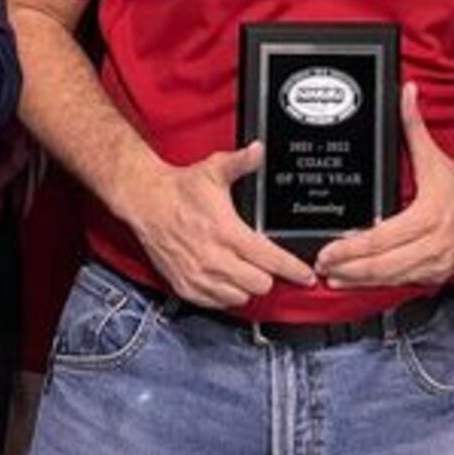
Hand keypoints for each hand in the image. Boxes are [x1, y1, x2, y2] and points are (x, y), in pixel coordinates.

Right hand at [125, 142, 319, 310]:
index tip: (306, 275)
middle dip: (268, 275)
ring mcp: (199, 277)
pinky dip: (225, 295)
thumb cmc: (180, 188)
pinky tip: (226, 278)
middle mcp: (214, 259)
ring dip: (246, 287)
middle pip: (259, 285)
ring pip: (240, 298)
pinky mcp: (186, 287)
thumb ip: (240, 162)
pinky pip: (217, 304)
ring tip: (245, 269)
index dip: (292, 269)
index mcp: (226, 232)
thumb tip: (259, 150)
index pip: (269, 259)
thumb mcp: (213, 169)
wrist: (146, 202)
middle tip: (266, 263)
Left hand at [315, 85, 453, 289]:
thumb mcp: (434, 155)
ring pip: (392, 281)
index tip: (327, 253)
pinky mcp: (439, 274)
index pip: (380, 240)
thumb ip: (413, 125)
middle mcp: (433, 246)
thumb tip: (406, 93)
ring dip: (361, 281)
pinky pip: (405, 284)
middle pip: (382, 267)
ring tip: (335, 278)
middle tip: (322, 268)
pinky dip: (382, 284)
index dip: (350, 250)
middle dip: (348, 270)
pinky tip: (362, 281)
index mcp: (428, 217)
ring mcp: (437, 264)